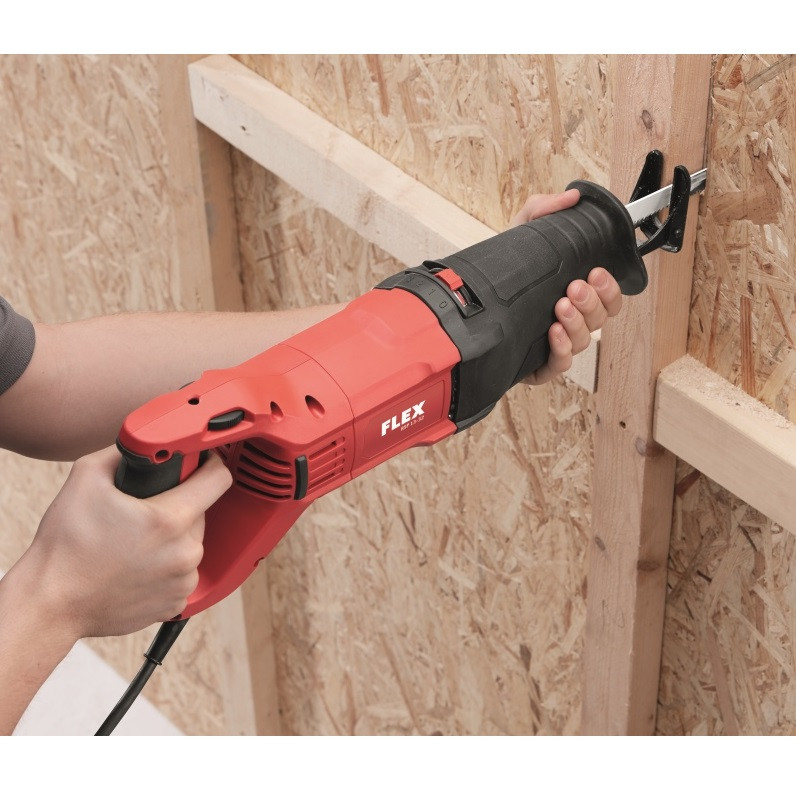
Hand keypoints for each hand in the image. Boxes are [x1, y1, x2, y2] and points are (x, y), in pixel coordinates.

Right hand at [16, 445, 232, 638]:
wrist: (50, 604)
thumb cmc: (65, 547)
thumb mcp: (86, 477)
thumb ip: (123, 451)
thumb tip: (143, 443)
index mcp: (171, 520)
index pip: (218, 479)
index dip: (209, 464)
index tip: (198, 464)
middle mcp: (185, 553)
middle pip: (200, 512)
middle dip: (178, 505)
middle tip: (144, 509)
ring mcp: (183, 581)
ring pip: (190, 543)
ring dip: (173, 537)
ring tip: (135, 541)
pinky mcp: (176, 603)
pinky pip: (181, 573)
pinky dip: (166, 566)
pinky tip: (137, 565)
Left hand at [510, 190, 622, 385]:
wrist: (468, 299)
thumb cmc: (504, 270)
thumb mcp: (521, 231)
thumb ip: (544, 208)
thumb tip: (571, 196)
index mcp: (574, 294)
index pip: (608, 297)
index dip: (610, 288)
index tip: (596, 271)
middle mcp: (569, 320)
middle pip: (601, 318)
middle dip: (592, 302)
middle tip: (574, 287)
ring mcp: (555, 344)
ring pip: (584, 341)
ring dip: (577, 323)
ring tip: (560, 306)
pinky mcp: (537, 364)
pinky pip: (560, 364)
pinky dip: (562, 349)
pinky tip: (553, 332)